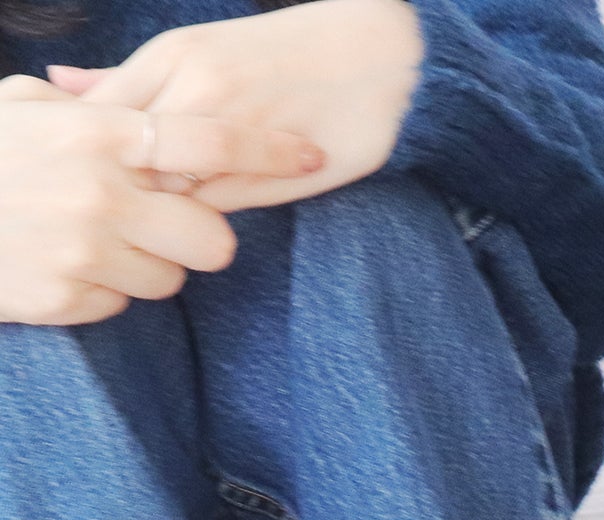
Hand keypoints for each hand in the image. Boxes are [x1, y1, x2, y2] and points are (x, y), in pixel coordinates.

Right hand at [0, 76, 322, 324]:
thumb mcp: (20, 109)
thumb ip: (84, 106)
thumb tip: (121, 98)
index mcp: (94, 134)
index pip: (206, 142)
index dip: (267, 149)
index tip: (310, 151)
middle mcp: (100, 194)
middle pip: (214, 238)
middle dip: (200, 238)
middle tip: (166, 227)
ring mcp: (86, 251)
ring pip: (172, 278)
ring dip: (147, 265)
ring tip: (94, 241)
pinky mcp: (70, 299)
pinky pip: (122, 304)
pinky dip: (102, 290)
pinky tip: (62, 264)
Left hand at [48, 0, 422, 212]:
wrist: (380, 60)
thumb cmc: (287, 60)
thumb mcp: (197, 53)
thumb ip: (131, 79)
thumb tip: (62, 85)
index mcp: (171, 57)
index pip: (95, 118)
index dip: (86, 153)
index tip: (89, 173)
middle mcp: (194, 89)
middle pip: (124, 158)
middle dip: (114, 187)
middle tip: (116, 208)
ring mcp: (234, 131)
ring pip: (167, 189)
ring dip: (158, 211)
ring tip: (160, 220)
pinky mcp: (271, 171)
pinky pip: (214, 208)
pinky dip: (201, 220)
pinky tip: (202, 222)